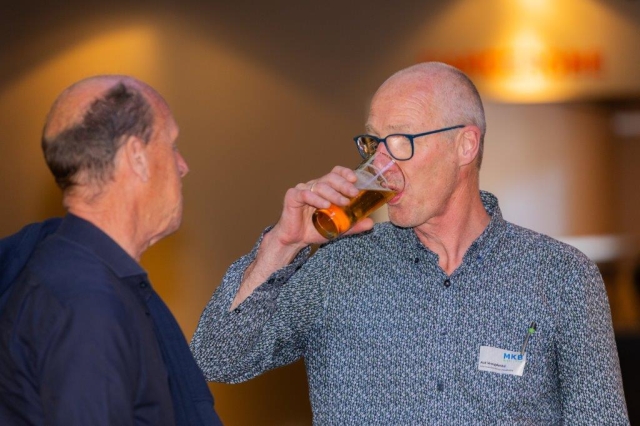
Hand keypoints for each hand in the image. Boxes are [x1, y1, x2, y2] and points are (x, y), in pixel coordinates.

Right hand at [231, 165, 375, 308]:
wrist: (295, 240)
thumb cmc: (314, 229)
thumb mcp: (338, 227)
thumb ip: (353, 225)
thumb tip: (370, 223)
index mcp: (326, 188)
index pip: (336, 173)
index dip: (345, 173)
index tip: (355, 180)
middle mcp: (315, 186)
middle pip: (330, 177)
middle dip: (344, 184)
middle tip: (353, 194)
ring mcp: (303, 189)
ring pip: (320, 185)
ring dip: (333, 193)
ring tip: (342, 203)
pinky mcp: (292, 196)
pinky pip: (305, 193)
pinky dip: (316, 198)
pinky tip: (324, 205)